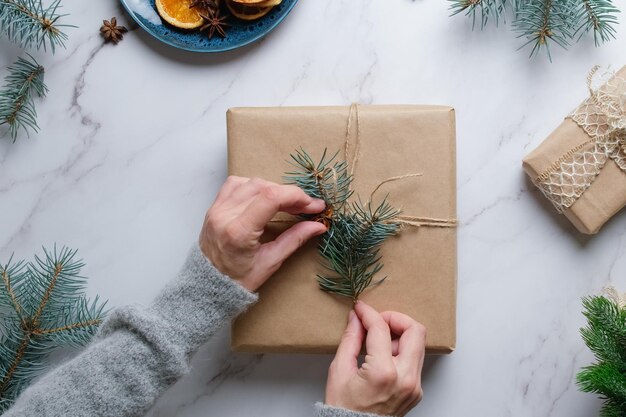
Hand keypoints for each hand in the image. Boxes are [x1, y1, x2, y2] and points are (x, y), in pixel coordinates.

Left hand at [199, 176, 326, 291]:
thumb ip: (294, 239)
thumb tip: (318, 225)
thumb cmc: (238, 279)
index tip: (314, 205)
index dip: (297, 196)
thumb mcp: (270, 262)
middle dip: (289, 194)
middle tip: (305, 208)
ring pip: (250, 182)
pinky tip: (264, 197)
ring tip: (286, 203)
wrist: (207, 286)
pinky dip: (253, 186)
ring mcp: (217, 209)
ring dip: (273, 188)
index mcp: (239, 231)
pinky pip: (235, 184)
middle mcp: (225, 215)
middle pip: (263, 187)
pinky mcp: (214, 207)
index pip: (271, 197)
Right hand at [325, 301, 425, 416]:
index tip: (360, 309)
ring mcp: (414, 386)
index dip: (369, 313)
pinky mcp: (416, 390)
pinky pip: (415, 360)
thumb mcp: (339, 370)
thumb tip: (356, 318)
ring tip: (379, 341)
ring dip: (400, 335)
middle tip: (378, 321)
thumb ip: (350, 339)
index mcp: (384, 373)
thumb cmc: (344, 409)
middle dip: (395, 318)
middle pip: (415, 331)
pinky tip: (384, 356)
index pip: (381, 329)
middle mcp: (406, 379)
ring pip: (418, 344)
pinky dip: (401, 351)